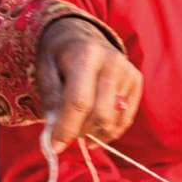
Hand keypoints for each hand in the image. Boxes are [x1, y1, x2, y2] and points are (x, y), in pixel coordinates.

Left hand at [35, 17, 142, 145]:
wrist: (79, 34)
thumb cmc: (58, 56)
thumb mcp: (45, 71)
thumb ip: (51, 102)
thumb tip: (56, 135)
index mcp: (86, 55)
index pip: (80, 101)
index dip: (67, 128)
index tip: (55, 147)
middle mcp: (112, 62)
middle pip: (101, 113)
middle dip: (80, 132)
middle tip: (66, 135)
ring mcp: (128, 72)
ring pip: (113, 120)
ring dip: (93, 133)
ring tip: (78, 128)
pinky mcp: (136, 81)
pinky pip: (125, 119)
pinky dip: (108, 131)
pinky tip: (94, 130)